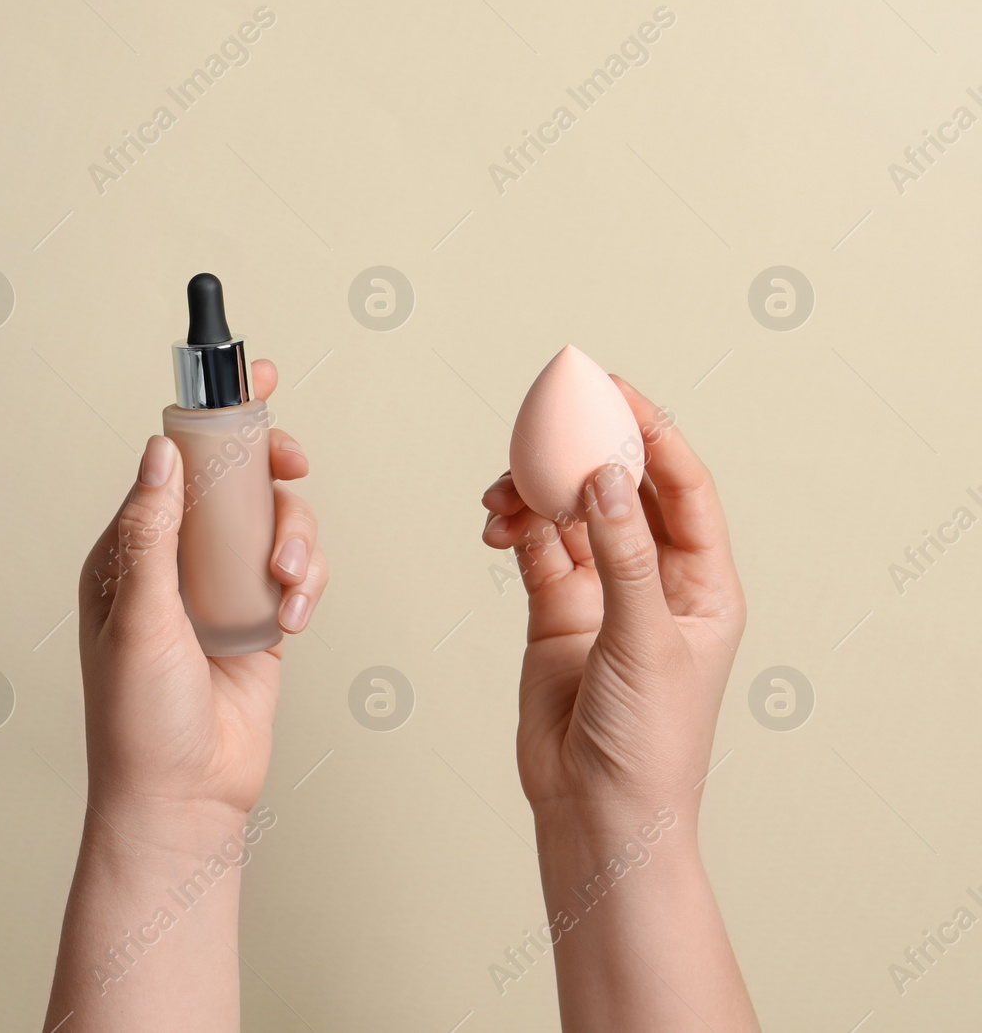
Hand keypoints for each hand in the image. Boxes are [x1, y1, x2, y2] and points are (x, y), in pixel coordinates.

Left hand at [78, 359, 327, 825]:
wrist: (183, 798)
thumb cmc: (139, 720)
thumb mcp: (138, 619)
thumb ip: (152, 533)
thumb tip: (158, 451)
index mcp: (131, 550)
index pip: (173, 463)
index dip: (212, 417)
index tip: (251, 376)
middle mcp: (177, 560)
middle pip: (235, 480)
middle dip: (269, 468)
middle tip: (291, 466)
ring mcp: (222, 587)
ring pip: (275, 522)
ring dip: (294, 539)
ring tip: (285, 585)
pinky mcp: (262, 617)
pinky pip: (297, 570)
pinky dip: (306, 582)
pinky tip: (294, 615)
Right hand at [480, 376, 759, 1031]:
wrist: (597, 809)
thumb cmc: (650, 743)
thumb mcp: (645, 642)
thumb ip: (622, 556)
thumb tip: (605, 477)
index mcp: (703, 582)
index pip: (681, 486)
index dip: (651, 433)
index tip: (612, 392)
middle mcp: (653, 579)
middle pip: (619, 488)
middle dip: (581, 451)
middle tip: (543, 418)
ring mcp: (602, 594)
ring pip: (568, 515)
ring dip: (535, 494)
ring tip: (503, 495)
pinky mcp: (555, 613)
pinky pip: (535, 550)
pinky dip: (514, 530)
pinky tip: (497, 527)